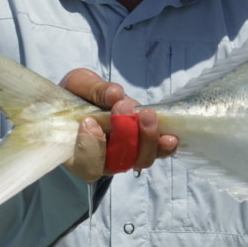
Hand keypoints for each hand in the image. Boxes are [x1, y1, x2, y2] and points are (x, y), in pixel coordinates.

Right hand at [58, 68, 178, 181]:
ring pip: (139, 159)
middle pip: (117, 162)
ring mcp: (124, 156)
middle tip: (124, 106)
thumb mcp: (78, 84)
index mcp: (76, 148)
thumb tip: (115, 95)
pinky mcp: (143, 147)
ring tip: (148, 115)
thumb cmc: (79, 94)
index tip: (89, 121)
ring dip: (147, 138)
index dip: (90, 146)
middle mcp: (101, 160)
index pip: (85, 162)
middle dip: (125, 136)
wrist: (93, 95)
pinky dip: (163, 146)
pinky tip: (170, 137)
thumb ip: (92, 90)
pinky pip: (156, 153)